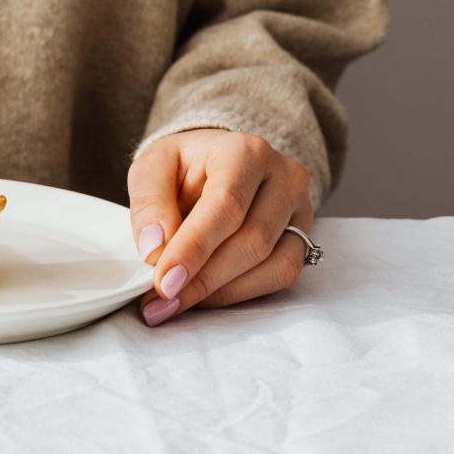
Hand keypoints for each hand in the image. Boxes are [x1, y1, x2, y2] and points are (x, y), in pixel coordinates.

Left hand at [127, 129, 313, 325]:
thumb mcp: (152, 168)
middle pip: (252, 241)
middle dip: (203, 278)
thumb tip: (155, 250)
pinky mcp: (303, 237)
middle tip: (163, 299)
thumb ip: (150, 204)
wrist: (214, 162)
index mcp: (244, 152)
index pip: (225, 206)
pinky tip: (205, 295)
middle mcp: (283, 177)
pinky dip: (240, 292)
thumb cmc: (183, 165)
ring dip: (220, 291)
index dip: (194, 249)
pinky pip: (280, 275)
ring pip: (271, 265)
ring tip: (177, 301)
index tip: (165, 282)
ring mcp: (300, 209)